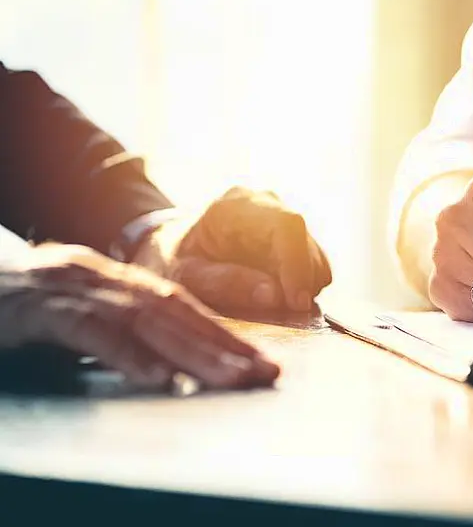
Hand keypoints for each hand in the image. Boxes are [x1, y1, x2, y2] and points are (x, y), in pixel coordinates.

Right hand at [0, 244, 279, 388]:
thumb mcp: (80, 311)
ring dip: (193, 352)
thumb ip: (123, 329)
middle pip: (176, 313)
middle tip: (263, 374)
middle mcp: (104, 277)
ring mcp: (73, 288)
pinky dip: (130, 355)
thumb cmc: (24, 303)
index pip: (184, 308)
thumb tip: (174, 360)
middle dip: (225, 346)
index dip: (226, 335)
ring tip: (229, 379)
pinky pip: (92, 332)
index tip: (264, 362)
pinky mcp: (41, 309)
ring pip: (146, 321)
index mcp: (117, 279)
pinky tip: (160, 378)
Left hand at [135, 187, 331, 312]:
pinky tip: (275, 296)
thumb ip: (223, 283)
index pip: (287, 225)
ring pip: (315, 256)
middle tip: (284, 314)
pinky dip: (302, 286)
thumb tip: (275, 295)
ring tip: (271, 306)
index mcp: (236, 206)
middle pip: (306, 242)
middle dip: (301, 282)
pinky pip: (314, 265)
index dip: (298, 264)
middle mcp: (266, 204)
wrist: (167, 246)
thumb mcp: (182, 276)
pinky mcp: (292, 238)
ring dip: (303, 286)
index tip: (296, 303)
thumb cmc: (169, 260)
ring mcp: (282, 219)